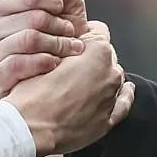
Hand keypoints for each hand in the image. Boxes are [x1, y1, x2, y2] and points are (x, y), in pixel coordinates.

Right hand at [0, 0, 88, 96]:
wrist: (61, 85)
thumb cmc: (61, 41)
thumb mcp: (65, 9)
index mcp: (0, 9)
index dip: (54, 1)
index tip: (64, 11)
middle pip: (33, 18)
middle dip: (60, 27)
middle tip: (73, 37)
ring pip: (27, 39)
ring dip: (57, 45)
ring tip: (71, 51)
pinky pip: (18, 64)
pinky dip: (43, 62)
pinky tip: (55, 65)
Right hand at [4, 21, 135, 156]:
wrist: (29, 127)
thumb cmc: (33, 92)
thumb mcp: (42, 53)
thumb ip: (63, 43)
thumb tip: (70, 42)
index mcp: (97, 51)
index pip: (98, 30)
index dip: (83, 32)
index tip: (74, 38)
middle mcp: (110, 72)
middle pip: (106, 55)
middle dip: (92, 56)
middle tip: (71, 63)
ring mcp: (110, 97)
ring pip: (113, 78)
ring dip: (101, 76)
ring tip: (82, 81)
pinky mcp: (106, 119)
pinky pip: (123, 103)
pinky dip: (125, 95)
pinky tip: (126, 90)